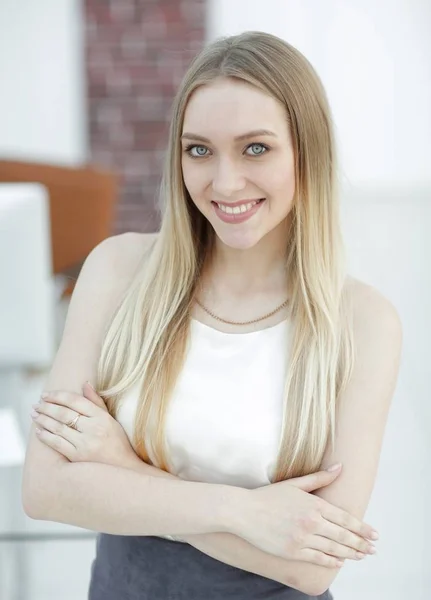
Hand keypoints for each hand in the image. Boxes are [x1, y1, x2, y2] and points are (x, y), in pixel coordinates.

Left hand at [31, 382, 137, 467]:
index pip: (76, 401)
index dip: (58, 396)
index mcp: (102, 417)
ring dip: (43, 420)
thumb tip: (85, 384)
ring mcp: (85, 444)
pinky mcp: (78, 457)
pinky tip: (38, 431)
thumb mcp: (110, 419)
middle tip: (36, 404)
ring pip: (58, 428)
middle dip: (47, 407)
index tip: (46, 394)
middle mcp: (94, 429)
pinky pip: (57, 444)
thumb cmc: (117, 442)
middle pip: (64, 413)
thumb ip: (96, 402)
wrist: (123, 468)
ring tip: (34, 415)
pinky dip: (46, 436)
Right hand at [235, 465, 377, 567]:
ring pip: (334, 549)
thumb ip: (319, 478)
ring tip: (362, 556)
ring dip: (351, 554)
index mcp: (313, 504)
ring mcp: (302, 539)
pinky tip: (340, 562)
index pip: (345, 519)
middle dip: (361, 543)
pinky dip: (331, 561)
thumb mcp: (294, 484)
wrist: (244, 512)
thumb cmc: (268, 496)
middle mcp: (311, 522)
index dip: (362, 528)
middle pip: (343, 536)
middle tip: (373, 549)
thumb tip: (339, 467)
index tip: (374, 534)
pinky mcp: (293, 551)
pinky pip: (318, 559)